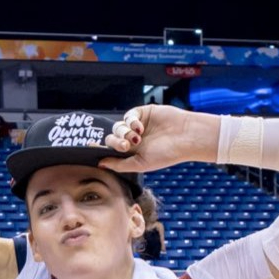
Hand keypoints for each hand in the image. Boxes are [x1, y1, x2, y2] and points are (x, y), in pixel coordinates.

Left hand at [96, 105, 222, 174]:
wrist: (186, 137)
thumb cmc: (167, 154)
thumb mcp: (141, 164)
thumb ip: (120, 165)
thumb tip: (101, 164)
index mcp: (131, 153)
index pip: (111, 150)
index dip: (101, 148)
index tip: (92, 147)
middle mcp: (132, 139)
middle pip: (112, 138)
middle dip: (116, 142)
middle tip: (127, 146)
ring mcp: (137, 125)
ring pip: (118, 127)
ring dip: (123, 132)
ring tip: (136, 138)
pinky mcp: (143, 113)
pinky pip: (128, 115)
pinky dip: (130, 121)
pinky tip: (139, 127)